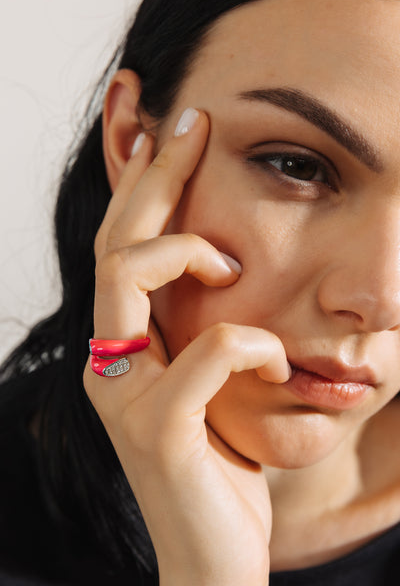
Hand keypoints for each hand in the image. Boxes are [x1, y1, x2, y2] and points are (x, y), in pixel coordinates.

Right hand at [84, 108, 289, 584]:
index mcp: (122, 350)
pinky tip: (272, 354)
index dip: (140, 186)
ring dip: (185, 249)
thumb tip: (224, 270)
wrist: (214, 560)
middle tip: (190, 122)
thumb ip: (199, 333)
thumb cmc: (216, 465)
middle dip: (152, 176)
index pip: (119, 249)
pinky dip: (246, 342)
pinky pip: (202, 356)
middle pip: (115, 244)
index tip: (169, 133)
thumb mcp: (208, 386)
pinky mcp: (158, 432)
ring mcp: (125, 397)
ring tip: (228, 257)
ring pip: (127, 281)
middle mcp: (109, 364)